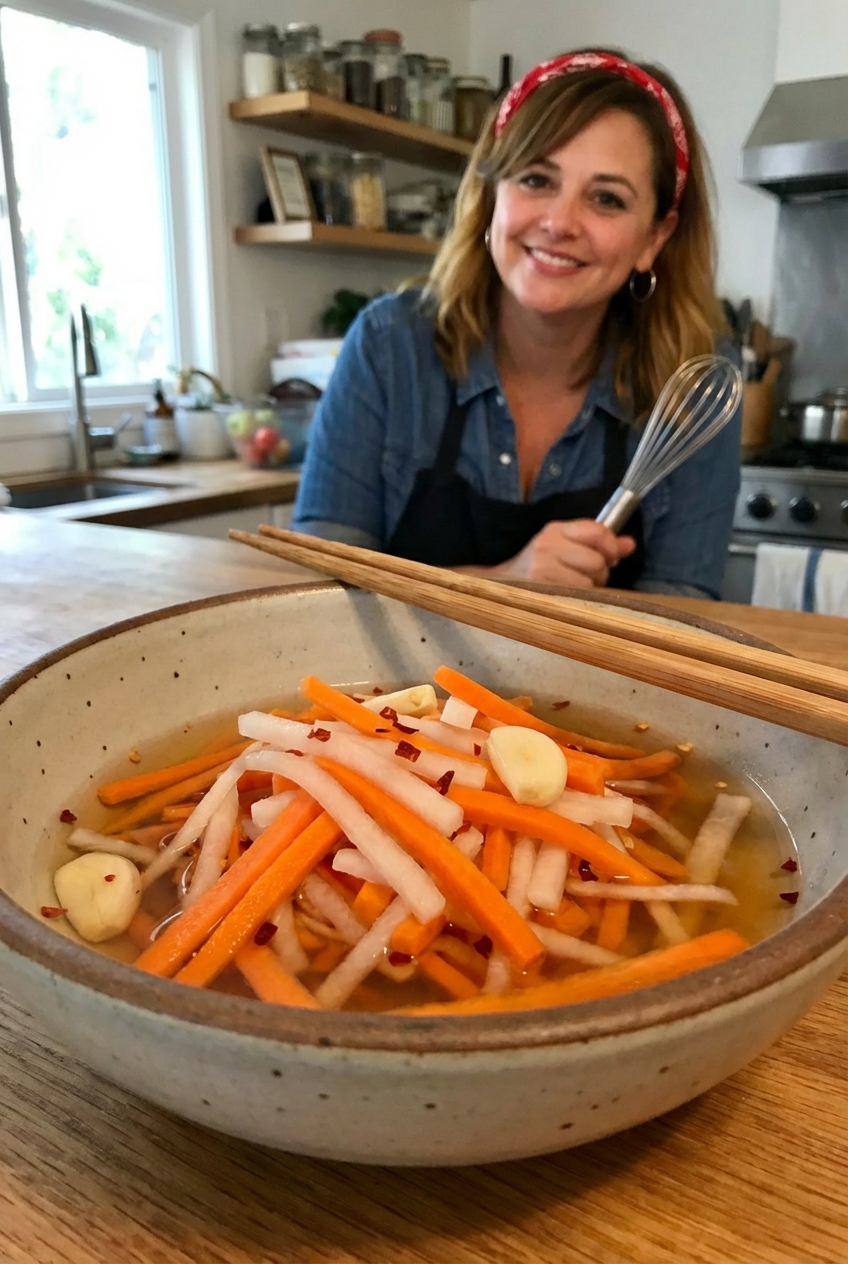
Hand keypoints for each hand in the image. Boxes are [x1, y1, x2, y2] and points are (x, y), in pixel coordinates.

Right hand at [491, 519, 636, 587]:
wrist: (501, 585)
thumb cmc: (538, 566)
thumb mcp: (566, 546)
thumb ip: (599, 543)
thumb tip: (630, 544)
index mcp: (555, 529)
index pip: (596, 531)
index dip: (611, 546)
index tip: (611, 557)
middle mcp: (548, 544)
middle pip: (597, 559)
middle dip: (600, 571)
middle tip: (588, 576)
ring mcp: (543, 567)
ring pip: (590, 579)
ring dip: (591, 587)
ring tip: (576, 587)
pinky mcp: (542, 587)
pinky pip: (579, 594)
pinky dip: (581, 597)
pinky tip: (569, 595)